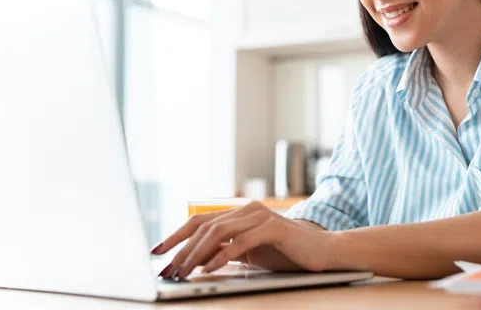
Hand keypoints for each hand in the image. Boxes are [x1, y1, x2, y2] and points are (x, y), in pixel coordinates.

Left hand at [151, 201, 335, 279]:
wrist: (324, 251)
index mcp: (240, 213)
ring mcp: (261, 215)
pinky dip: (221, 256)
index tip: (157, 252)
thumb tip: (195, 258)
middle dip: (181, 249)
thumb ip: (226, 249)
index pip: (200, 221)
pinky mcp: (274, 227)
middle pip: (205, 226)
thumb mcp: (250, 252)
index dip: (176, 236)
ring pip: (219, 232)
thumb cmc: (287, 253)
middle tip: (166, 269)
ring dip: (196, 254)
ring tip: (183, 272)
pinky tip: (209, 269)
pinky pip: (241, 242)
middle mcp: (247, 209)